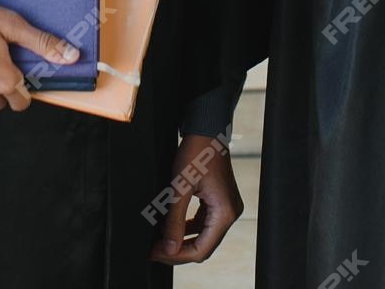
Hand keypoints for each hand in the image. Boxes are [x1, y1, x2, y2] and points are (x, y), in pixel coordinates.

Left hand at [149, 133, 242, 263]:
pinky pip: (204, 222)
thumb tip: (169, 248)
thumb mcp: (179, 187)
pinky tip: (170, 226)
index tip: (155, 253)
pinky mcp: (220, 201)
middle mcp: (230, 213)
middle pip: (204, 245)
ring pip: (203, 235)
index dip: (177, 255)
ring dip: (182, 239)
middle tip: (154, 249)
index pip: (201, 249)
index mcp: (225, 213)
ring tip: (159, 239)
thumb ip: (174, 220)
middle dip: (178, 250)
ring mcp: (226, 207)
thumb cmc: (195, 153)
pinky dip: (187, 227)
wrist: (206, 129)